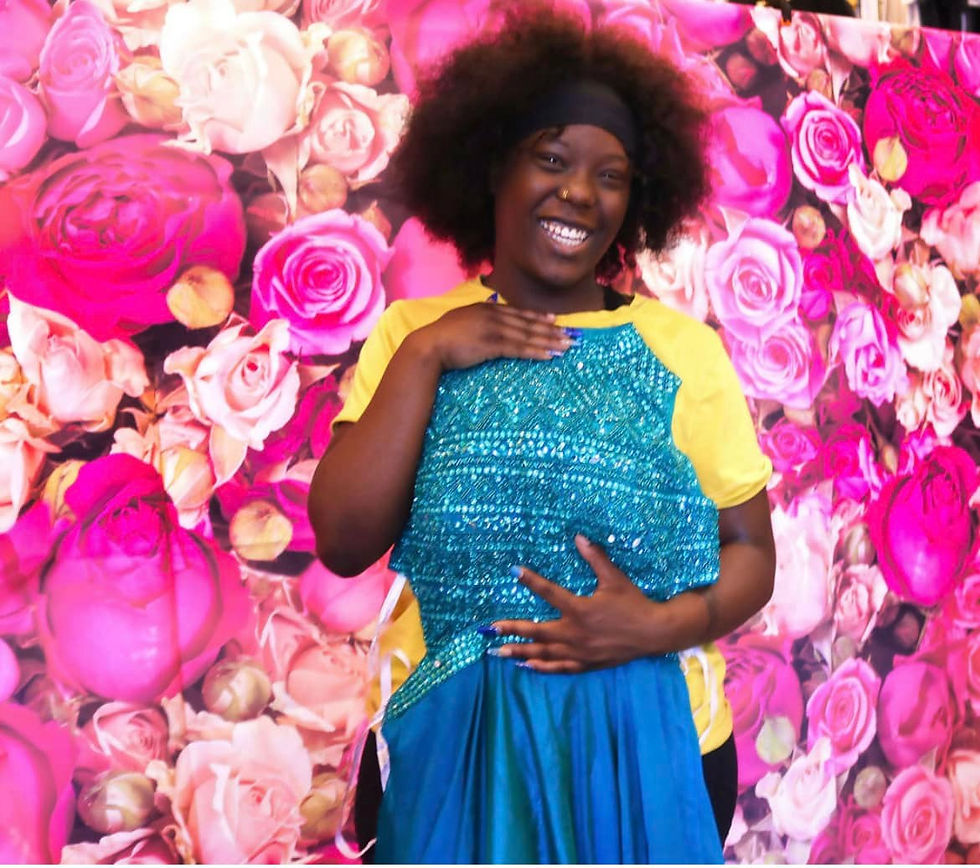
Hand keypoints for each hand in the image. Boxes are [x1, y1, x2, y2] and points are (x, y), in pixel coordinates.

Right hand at [409, 300, 574, 371]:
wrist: (429, 345)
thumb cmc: (441, 337)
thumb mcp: (462, 321)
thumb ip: (477, 320)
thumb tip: (487, 326)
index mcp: (486, 308)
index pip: (518, 312)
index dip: (537, 317)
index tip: (554, 319)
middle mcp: (493, 315)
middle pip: (528, 323)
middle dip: (551, 330)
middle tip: (570, 335)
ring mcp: (494, 329)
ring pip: (528, 336)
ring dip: (549, 341)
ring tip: (566, 346)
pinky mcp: (492, 344)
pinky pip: (519, 349)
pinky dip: (536, 352)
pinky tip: (549, 356)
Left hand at [489, 534, 705, 672]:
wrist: (654, 632)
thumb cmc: (633, 603)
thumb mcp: (615, 578)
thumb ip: (595, 558)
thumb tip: (579, 537)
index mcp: (579, 609)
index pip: (548, 593)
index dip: (531, 580)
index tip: (514, 571)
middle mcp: (574, 633)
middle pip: (536, 632)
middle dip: (511, 630)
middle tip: (488, 630)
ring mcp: (579, 651)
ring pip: (543, 654)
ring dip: (519, 652)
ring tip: (498, 652)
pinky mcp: (586, 663)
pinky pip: (559, 667)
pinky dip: (541, 668)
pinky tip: (526, 666)